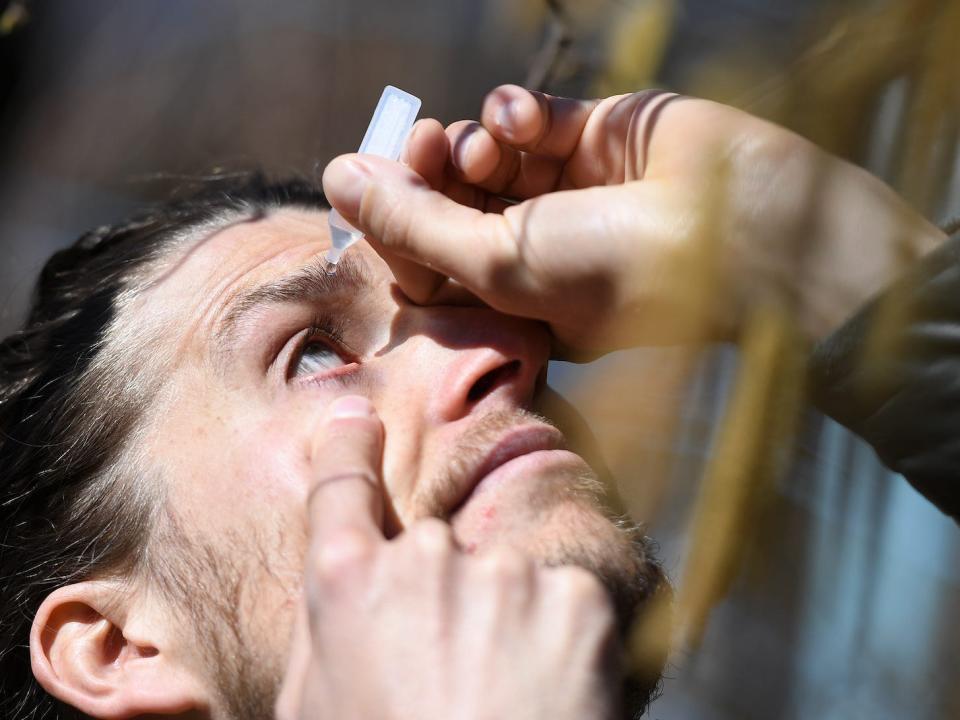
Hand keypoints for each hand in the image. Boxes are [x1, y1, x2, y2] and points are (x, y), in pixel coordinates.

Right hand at [275, 395, 620, 719]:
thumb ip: (329, 629)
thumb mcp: (317, 708)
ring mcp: (503, 573)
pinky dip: (560, 642)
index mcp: (348, 586)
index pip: (341, 488)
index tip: (356, 421)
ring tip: (501, 702)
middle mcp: (423, 559)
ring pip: (503, 580)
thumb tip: (346, 578)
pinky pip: (562, 602)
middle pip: (432, 551)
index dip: (348, 447)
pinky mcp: (573, 596)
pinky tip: (546, 696)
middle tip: (450, 679)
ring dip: (504, 625)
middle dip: (442, 599)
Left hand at [323, 85, 944, 354]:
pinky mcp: (598, 140)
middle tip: (425, 141)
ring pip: (486, 154)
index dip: (391, 217)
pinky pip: (533, 117)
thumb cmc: (622, 273)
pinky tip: (525, 116)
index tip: (367, 178)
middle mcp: (533, 248)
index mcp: (508, 299)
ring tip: (490, 142)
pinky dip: (517, 109)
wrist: (749, 236)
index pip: (424, 256)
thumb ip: (412, 223)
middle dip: (428, 168)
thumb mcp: (500, 263)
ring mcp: (567, 193)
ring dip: (473, 139)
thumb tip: (333, 179)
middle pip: (449, 200)